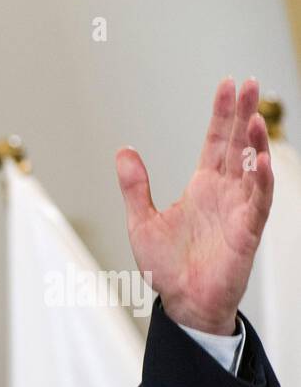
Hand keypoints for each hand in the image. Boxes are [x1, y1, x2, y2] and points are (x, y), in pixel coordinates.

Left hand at [116, 77, 273, 334]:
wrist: (181, 302)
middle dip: (243, 115)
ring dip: (256, 143)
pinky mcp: (247, 230)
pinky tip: (261, 161)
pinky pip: (259, 201)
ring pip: (254, 168)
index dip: (221, 114)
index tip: (227, 85)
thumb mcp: (141, 221)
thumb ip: (135, 186)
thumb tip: (123, 150)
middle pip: (238, 145)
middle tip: (249, 84)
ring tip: (254, 118)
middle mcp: (224, 192)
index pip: (216, 141)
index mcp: (202, 186)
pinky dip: (262, 181)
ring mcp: (239, 209)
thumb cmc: (165, 267)